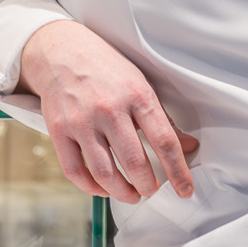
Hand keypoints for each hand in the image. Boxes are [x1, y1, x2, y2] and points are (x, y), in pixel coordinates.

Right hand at [17, 18, 197, 202]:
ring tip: (132, 194)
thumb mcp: (141, 85)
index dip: (178, 171)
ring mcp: (82, 122)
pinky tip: (103, 188)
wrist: (61, 51)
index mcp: (137, 96)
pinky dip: (91, 187)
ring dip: (122, 192)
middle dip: (148, 186)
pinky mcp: (59, 131)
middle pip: (135, 162)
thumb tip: (188, 146)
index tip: (185, 190)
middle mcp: (109, 110)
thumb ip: (163, 119)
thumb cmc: (107, 69)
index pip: (164, 141)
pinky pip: (75, 171)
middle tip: (152, 190)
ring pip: (105, 172)